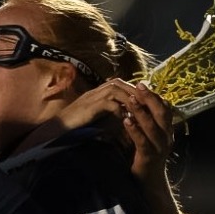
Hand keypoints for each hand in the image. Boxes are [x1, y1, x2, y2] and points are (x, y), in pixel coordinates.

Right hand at [54, 80, 174, 175]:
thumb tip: (131, 114)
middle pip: (127, 86)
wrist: (60, 127)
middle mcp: (102, 88)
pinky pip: (112, 105)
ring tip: (145, 115)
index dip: (141, 95)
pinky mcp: (92, 104)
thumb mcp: (101, 114)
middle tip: (154, 109)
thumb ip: (114, 110)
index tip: (153, 106)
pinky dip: (122, 113)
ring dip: (134, 103)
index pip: (128, 86)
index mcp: (105, 89)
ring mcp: (97, 94)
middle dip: (141, 97)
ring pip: (122, 93)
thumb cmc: (79, 123)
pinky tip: (128, 122)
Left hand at [120, 82, 175, 188]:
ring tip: (130, 100)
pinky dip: (135, 129)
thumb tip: (136, 103)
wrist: (149, 183)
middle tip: (139, 86)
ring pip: (153, 126)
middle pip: (161, 113)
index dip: (154, 96)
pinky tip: (126, 120)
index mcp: (167, 131)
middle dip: (150, 98)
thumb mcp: (148, 137)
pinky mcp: (149, 157)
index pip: (164, 108)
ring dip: (141, 111)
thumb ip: (146, 122)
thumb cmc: (145, 157)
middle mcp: (167, 137)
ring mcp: (160, 147)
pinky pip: (142, 141)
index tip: (142, 84)